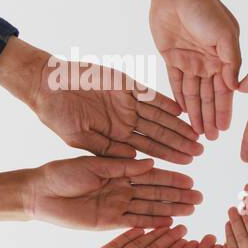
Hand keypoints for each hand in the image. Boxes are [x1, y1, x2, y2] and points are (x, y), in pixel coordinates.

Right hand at [0, 38, 203, 163]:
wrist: (46, 84)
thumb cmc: (57, 115)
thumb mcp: (80, 139)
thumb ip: (106, 149)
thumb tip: (133, 161)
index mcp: (117, 135)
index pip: (149, 148)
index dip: (169, 156)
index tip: (188, 163)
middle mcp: (127, 119)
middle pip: (160, 134)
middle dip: (180, 143)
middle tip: (201, 151)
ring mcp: (128, 102)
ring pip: (160, 116)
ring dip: (178, 125)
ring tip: (197, 134)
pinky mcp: (127, 85)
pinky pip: (150, 95)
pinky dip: (165, 102)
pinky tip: (182, 111)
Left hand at [0, 157, 201, 228]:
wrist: (39, 194)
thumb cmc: (61, 174)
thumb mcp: (93, 165)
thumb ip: (122, 166)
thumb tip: (150, 162)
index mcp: (119, 172)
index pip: (151, 174)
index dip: (171, 177)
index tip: (190, 178)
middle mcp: (122, 189)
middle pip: (156, 192)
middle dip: (178, 195)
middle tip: (199, 197)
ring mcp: (117, 206)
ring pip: (150, 207)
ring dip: (171, 209)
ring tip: (191, 210)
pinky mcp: (109, 222)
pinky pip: (136, 222)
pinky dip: (152, 223)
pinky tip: (170, 224)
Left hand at [147, 0, 241, 140]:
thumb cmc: (206, 10)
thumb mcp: (226, 36)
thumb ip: (232, 63)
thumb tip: (236, 88)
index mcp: (224, 59)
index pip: (225, 91)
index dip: (224, 111)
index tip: (225, 130)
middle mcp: (208, 63)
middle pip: (209, 96)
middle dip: (210, 117)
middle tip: (210, 139)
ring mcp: (190, 61)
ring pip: (193, 94)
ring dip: (195, 112)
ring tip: (197, 132)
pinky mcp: (171, 58)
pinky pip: (175, 83)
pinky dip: (178, 98)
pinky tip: (182, 114)